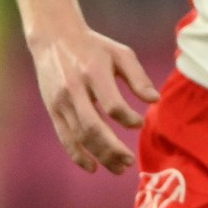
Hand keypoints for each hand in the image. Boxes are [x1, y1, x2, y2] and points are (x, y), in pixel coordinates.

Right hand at [29, 25, 159, 173]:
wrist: (55, 40)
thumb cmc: (95, 47)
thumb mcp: (121, 54)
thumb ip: (139, 77)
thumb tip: (155, 100)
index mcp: (94, 73)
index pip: (111, 104)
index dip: (128, 118)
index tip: (140, 123)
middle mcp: (74, 90)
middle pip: (92, 127)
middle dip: (111, 148)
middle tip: (129, 162)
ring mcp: (60, 102)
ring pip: (78, 136)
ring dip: (98, 155)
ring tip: (118, 168)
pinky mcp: (52, 110)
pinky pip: (64, 137)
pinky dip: (77, 154)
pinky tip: (92, 167)